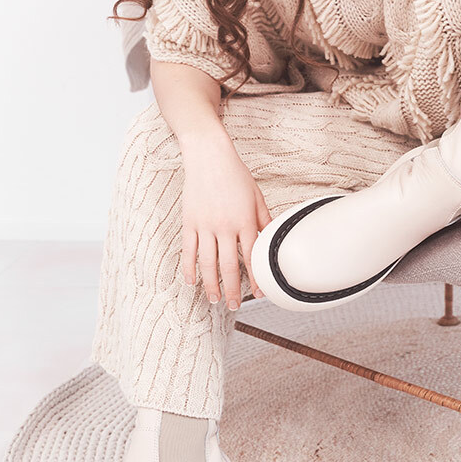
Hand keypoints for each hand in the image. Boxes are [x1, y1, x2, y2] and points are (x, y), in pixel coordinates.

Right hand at [179, 136, 272, 306]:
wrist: (209, 156)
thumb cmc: (235, 174)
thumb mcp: (257, 197)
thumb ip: (264, 221)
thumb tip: (272, 240)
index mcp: (244, 220)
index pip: (252, 257)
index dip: (256, 278)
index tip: (259, 293)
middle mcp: (224, 226)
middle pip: (228, 266)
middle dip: (233, 290)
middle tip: (235, 306)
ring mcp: (204, 225)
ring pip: (207, 263)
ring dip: (211, 285)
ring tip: (215, 300)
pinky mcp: (189, 222)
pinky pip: (188, 250)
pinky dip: (189, 268)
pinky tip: (192, 282)